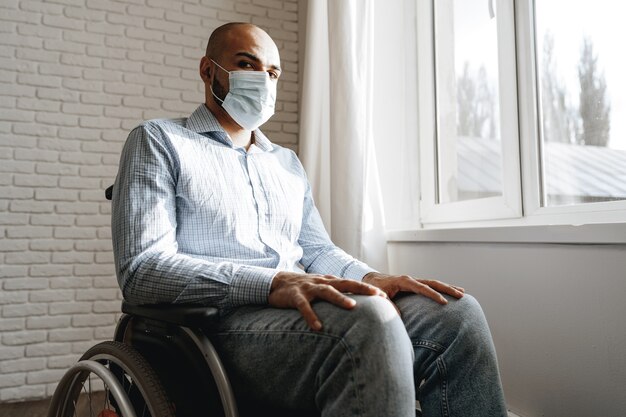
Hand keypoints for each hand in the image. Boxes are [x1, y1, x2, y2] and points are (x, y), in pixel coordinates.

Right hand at [268, 271, 387, 330]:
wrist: (276, 283)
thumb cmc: (303, 288)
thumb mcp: (321, 288)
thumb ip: (336, 293)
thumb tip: (356, 304)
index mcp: (329, 281)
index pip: (351, 283)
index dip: (367, 288)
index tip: (384, 296)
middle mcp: (321, 282)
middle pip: (344, 283)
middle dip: (361, 289)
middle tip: (377, 295)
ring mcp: (308, 288)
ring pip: (326, 292)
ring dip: (339, 298)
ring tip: (351, 306)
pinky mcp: (295, 296)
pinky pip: (304, 306)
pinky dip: (311, 316)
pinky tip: (318, 327)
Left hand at [363, 272, 464, 304]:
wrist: (372, 280)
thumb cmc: (376, 289)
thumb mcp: (380, 298)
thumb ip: (388, 306)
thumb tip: (398, 317)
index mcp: (404, 281)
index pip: (422, 288)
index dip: (433, 295)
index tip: (445, 302)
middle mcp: (411, 279)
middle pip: (433, 283)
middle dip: (447, 289)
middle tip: (461, 296)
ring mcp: (414, 281)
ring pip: (434, 284)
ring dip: (448, 288)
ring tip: (462, 293)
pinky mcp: (415, 285)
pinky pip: (430, 287)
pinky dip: (441, 289)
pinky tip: (450, 293)